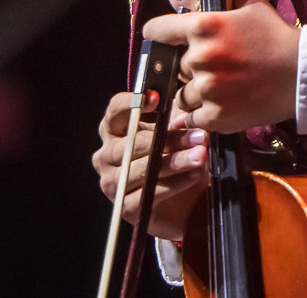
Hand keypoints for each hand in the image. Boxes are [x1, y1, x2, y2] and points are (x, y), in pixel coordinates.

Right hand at [92, 89, 207, 240]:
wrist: (185, 199)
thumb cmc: (175, 153)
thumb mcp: (177, 126)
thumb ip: (175, 114)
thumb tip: (181, 106)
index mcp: (115, 129)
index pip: (115, 110)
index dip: (132, 102)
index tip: (157, 98)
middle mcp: (107, 155)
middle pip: (133, 143)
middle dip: (169, 138)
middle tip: (199, 136)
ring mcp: (113, 183)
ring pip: (142, 169)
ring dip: (175, 162)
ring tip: (200, 155)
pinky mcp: (125, 208)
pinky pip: (149, 194)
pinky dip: (174, 184)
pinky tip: (194, 175)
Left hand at [143, 0, 301, 135]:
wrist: (301, 73)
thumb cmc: (275, 36)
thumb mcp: (249, 7)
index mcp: (204, 26)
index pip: (157, 30)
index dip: (157, 34)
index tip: (160, 39)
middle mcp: (199, 57)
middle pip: (176, 66)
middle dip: (192, 67)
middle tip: (218, 66)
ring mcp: (206, 89)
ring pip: (182, 94)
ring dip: (197, 92)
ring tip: (224, 87)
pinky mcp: (215, 116)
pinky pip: (193, 117)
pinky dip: (204, 113)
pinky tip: (224, 104)